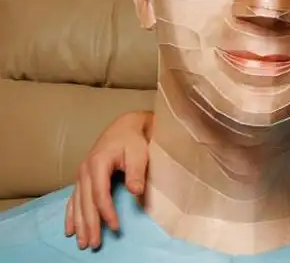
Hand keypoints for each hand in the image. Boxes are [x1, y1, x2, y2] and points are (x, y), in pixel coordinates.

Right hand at [64, 110, 153, 249]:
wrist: (125, 127)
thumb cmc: (133, 140)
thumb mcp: (138, 152)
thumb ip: (136, 171)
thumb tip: (135, 191)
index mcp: (98, 163)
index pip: (100, 194)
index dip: (106, 212)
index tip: (114, 227)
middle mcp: (85, 170)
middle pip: (86, 202)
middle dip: (89, 224)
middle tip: (93, 244)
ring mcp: (81, 174)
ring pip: (77, 203)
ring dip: (79, 223)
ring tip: (82, 242)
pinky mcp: (82, 177)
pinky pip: (73, 199)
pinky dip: (71, 214)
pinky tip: (70, 229)